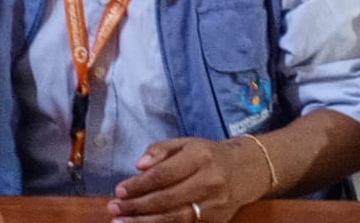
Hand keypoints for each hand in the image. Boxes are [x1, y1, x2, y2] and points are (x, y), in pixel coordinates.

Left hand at [108, 137, 265, 222]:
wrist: (245, 171)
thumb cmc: (209, 155)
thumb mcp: (186, 143)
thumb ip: (161, 151)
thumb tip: (139, 165)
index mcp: (200, 157)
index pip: (164, 174)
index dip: (140, 184)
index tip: (119, 190)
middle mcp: (209, 182)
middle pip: (167, 199)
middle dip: (137, 206)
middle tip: (114, 207)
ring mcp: (214, 205)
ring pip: (174, 218)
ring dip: (144, 222)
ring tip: (121, 221)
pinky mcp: (215, 222)